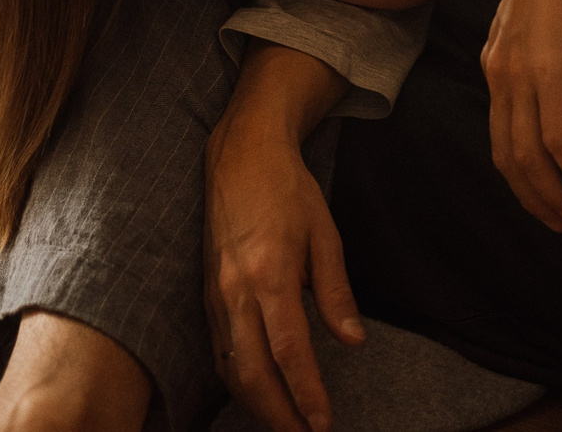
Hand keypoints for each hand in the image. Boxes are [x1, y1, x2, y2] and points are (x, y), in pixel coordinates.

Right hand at [204, 108, 363, 431]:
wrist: (240, 155)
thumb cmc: (288, 191)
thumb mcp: (325, 233)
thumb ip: (336, 292)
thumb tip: (353, 342)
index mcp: (270, 274)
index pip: (289, 352)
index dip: (307, 394)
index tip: (324, 423)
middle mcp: (236, 290)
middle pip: (252, 373)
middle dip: (279, 415)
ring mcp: (216, 294)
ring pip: (230, 368)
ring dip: (257, 404)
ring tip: (287, 423)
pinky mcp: (207, 293)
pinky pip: (220, 349)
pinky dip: (238, 380)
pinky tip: (258, 392)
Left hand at [479, 0, 561, 230]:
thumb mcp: (543, 16)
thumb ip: (543, 46)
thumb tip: (561, 64)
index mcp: (496, 64)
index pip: (500, 136)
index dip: (520, 174)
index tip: (545, 194)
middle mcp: (501, 77)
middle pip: (508, 158)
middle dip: (533, 197)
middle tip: (560, 221)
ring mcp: (522, 79)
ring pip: (529, 159)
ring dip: (553, 194)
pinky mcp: (550, 77)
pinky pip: (557, 143)